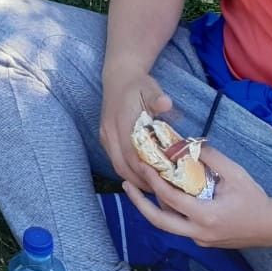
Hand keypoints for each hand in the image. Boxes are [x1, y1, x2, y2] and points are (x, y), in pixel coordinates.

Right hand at [100, 67, 172, 191]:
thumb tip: (166, 103)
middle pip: (123, 166)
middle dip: (143, 182)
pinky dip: (129, 172)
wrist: (118, 77)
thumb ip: (157, 97)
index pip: (133, 155)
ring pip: (118, 166)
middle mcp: (109, 132)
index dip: (148, 172)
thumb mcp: (150, 87)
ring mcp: (105, 136)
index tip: (167, 183)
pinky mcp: (104, 138)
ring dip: (135, 180)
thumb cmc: (138, 84)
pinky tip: (144, 176)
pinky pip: (115, 161)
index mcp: (121, 122)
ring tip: (156, 189)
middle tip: (165, 193)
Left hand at [122, 144, 271, 248]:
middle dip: (138, 203)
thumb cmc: (255, 198)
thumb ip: (209, 156)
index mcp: (206, 216)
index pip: (170, 198)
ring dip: (152, 206)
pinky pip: (179, 226)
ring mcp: (200, 240)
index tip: (141, 164)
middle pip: (158, 221)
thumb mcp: (234, 173)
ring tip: (139, 186)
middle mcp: (199, 232)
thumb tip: (185, 142)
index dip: (153, 180)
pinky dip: (168, 211)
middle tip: (125, 184)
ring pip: (167, 225)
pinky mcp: (203, 241)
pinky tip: (163, 195)